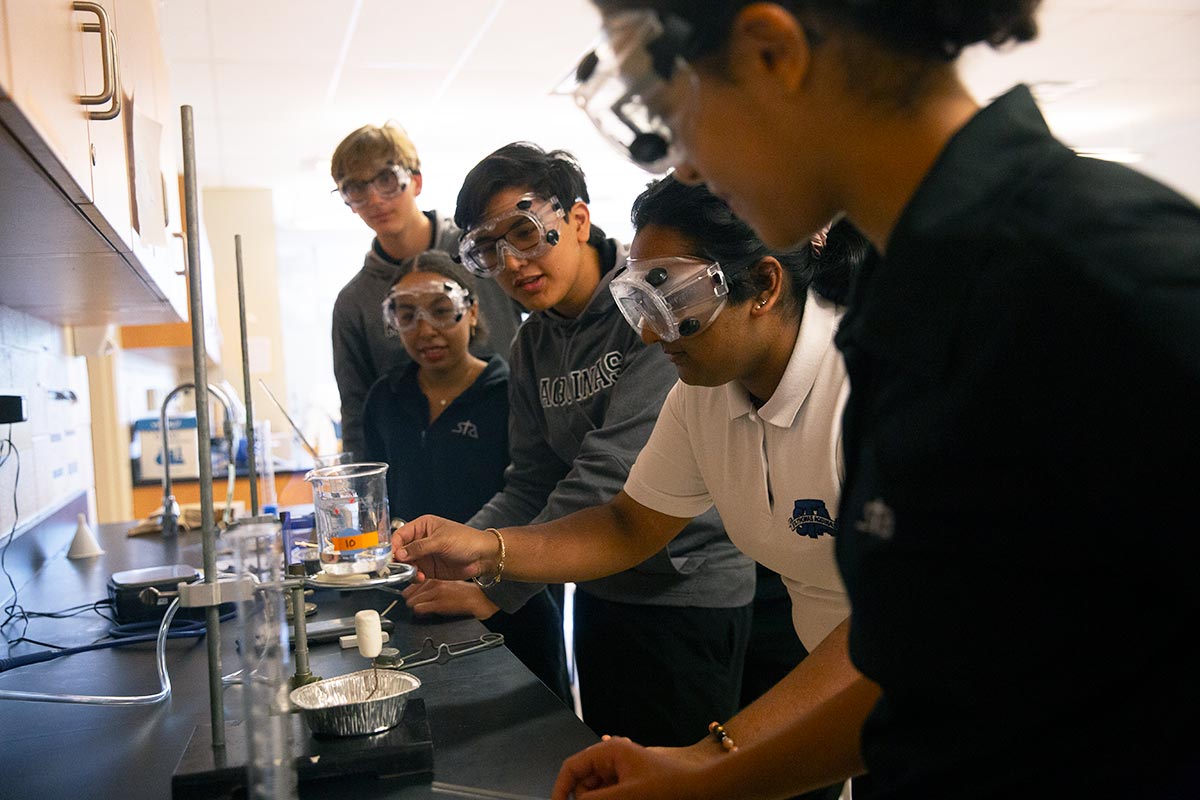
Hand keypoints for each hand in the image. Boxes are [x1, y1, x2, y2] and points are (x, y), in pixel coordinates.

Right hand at [390, 514, 499, 581]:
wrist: (482, 556)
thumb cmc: (466, 540)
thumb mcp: (441, 541)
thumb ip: (419, 547)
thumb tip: (399, 553)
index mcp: (423, 526)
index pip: (400, 535)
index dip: (394, 545)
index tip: (392, 556)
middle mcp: (421, 540)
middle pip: (400, 550)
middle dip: (398, 560)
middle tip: (398, 567)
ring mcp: (424, 555)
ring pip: (406, 564)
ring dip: (407, 570)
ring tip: (414, 572)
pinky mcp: (429, 568)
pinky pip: (415, 573)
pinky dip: (414, 576)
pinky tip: (420, 577)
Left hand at [401, 579, 499, 620]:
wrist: (476, 599)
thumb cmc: (462, 593)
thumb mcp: (443, 585)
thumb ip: (429, 588)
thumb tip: (415, 596)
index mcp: (433, 577)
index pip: (410, 584)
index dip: (410, 593)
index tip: (410, 597)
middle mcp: (432, 583)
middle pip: (407, 594)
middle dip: (410, 601)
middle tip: (416, 604)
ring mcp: (435, 593)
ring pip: (411, 602)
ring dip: (415, 607)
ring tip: (422, 609)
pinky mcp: (438, 604)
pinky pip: (419, 609)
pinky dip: (420, 613)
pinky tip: (426, 613)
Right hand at [551, 737, 711, 799]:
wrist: (703, 792)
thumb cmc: (669, 787)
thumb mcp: (626, 795)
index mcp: (610, 752)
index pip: (572, 767)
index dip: (560, 789)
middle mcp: (614, 760)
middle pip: (583, 785)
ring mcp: (623, 775)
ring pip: (597, 794)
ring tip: (626, 799)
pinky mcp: (632, 788)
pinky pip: (611, 796)